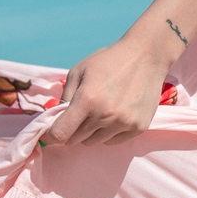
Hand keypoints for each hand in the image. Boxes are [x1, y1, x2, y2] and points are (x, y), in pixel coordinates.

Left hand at [49, 25, 180, 146]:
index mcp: (87, 99)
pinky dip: (109, 133)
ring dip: (92, 132)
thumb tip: (53, 121)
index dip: (51, 136)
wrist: (146, 55)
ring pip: (95, 142)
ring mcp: (124, 123)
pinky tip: (115, 115)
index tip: (50, 135)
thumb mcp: (79, 71)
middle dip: (73, 130)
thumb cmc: (108, 61)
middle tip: (81, 114)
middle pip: (76, 139)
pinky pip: (113, 142)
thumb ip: (64, 97)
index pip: (60, 133)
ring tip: (100, 111)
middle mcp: (105, 115)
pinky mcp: (138, 127)